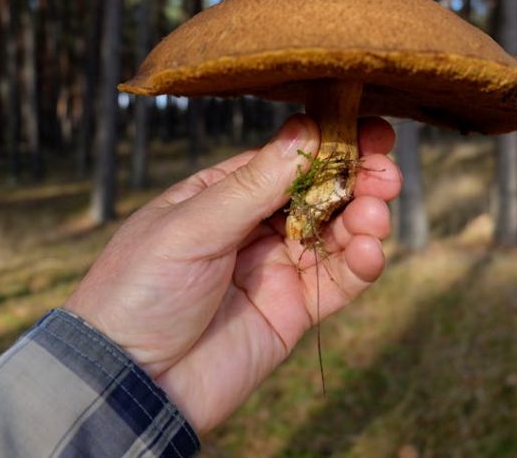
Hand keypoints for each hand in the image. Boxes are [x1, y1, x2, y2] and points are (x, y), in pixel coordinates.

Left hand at [64, 115, 400, 431]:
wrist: (130, 385)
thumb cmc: (139, 291)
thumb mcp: (190, 226)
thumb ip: (252, 184)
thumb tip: (307, 130)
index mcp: (221, 196)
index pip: (285, 159)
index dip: (328, 144)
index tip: (368, 131)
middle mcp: (253, 227)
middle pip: (319, 193)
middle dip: (356, 179)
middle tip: (386, 173)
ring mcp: (275, 269)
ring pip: (335, 233)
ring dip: (364, 219)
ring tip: (376, 214)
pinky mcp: (294, 311)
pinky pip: (338, 282)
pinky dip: (362, 264)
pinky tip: (370, 251)